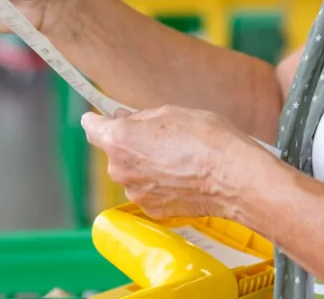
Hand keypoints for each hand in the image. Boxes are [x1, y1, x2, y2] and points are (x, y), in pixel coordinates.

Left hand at [81, 106, 268, 219]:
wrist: (232, 177)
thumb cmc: (205, 138)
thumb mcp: (170, 113)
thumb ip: (139, 118)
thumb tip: (124, 119)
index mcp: (119, 140)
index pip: (91, 127)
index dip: (97, 120)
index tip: (101, 118)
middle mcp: (119, 170)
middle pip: (115, 152)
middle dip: (131, 143)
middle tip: (160, 136)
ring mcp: (135, 193)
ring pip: (133, 173)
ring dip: (146, 165)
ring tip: (177, 158)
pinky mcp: (152, 210)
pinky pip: (148, 191)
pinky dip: (160, 184)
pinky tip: (182, 176)